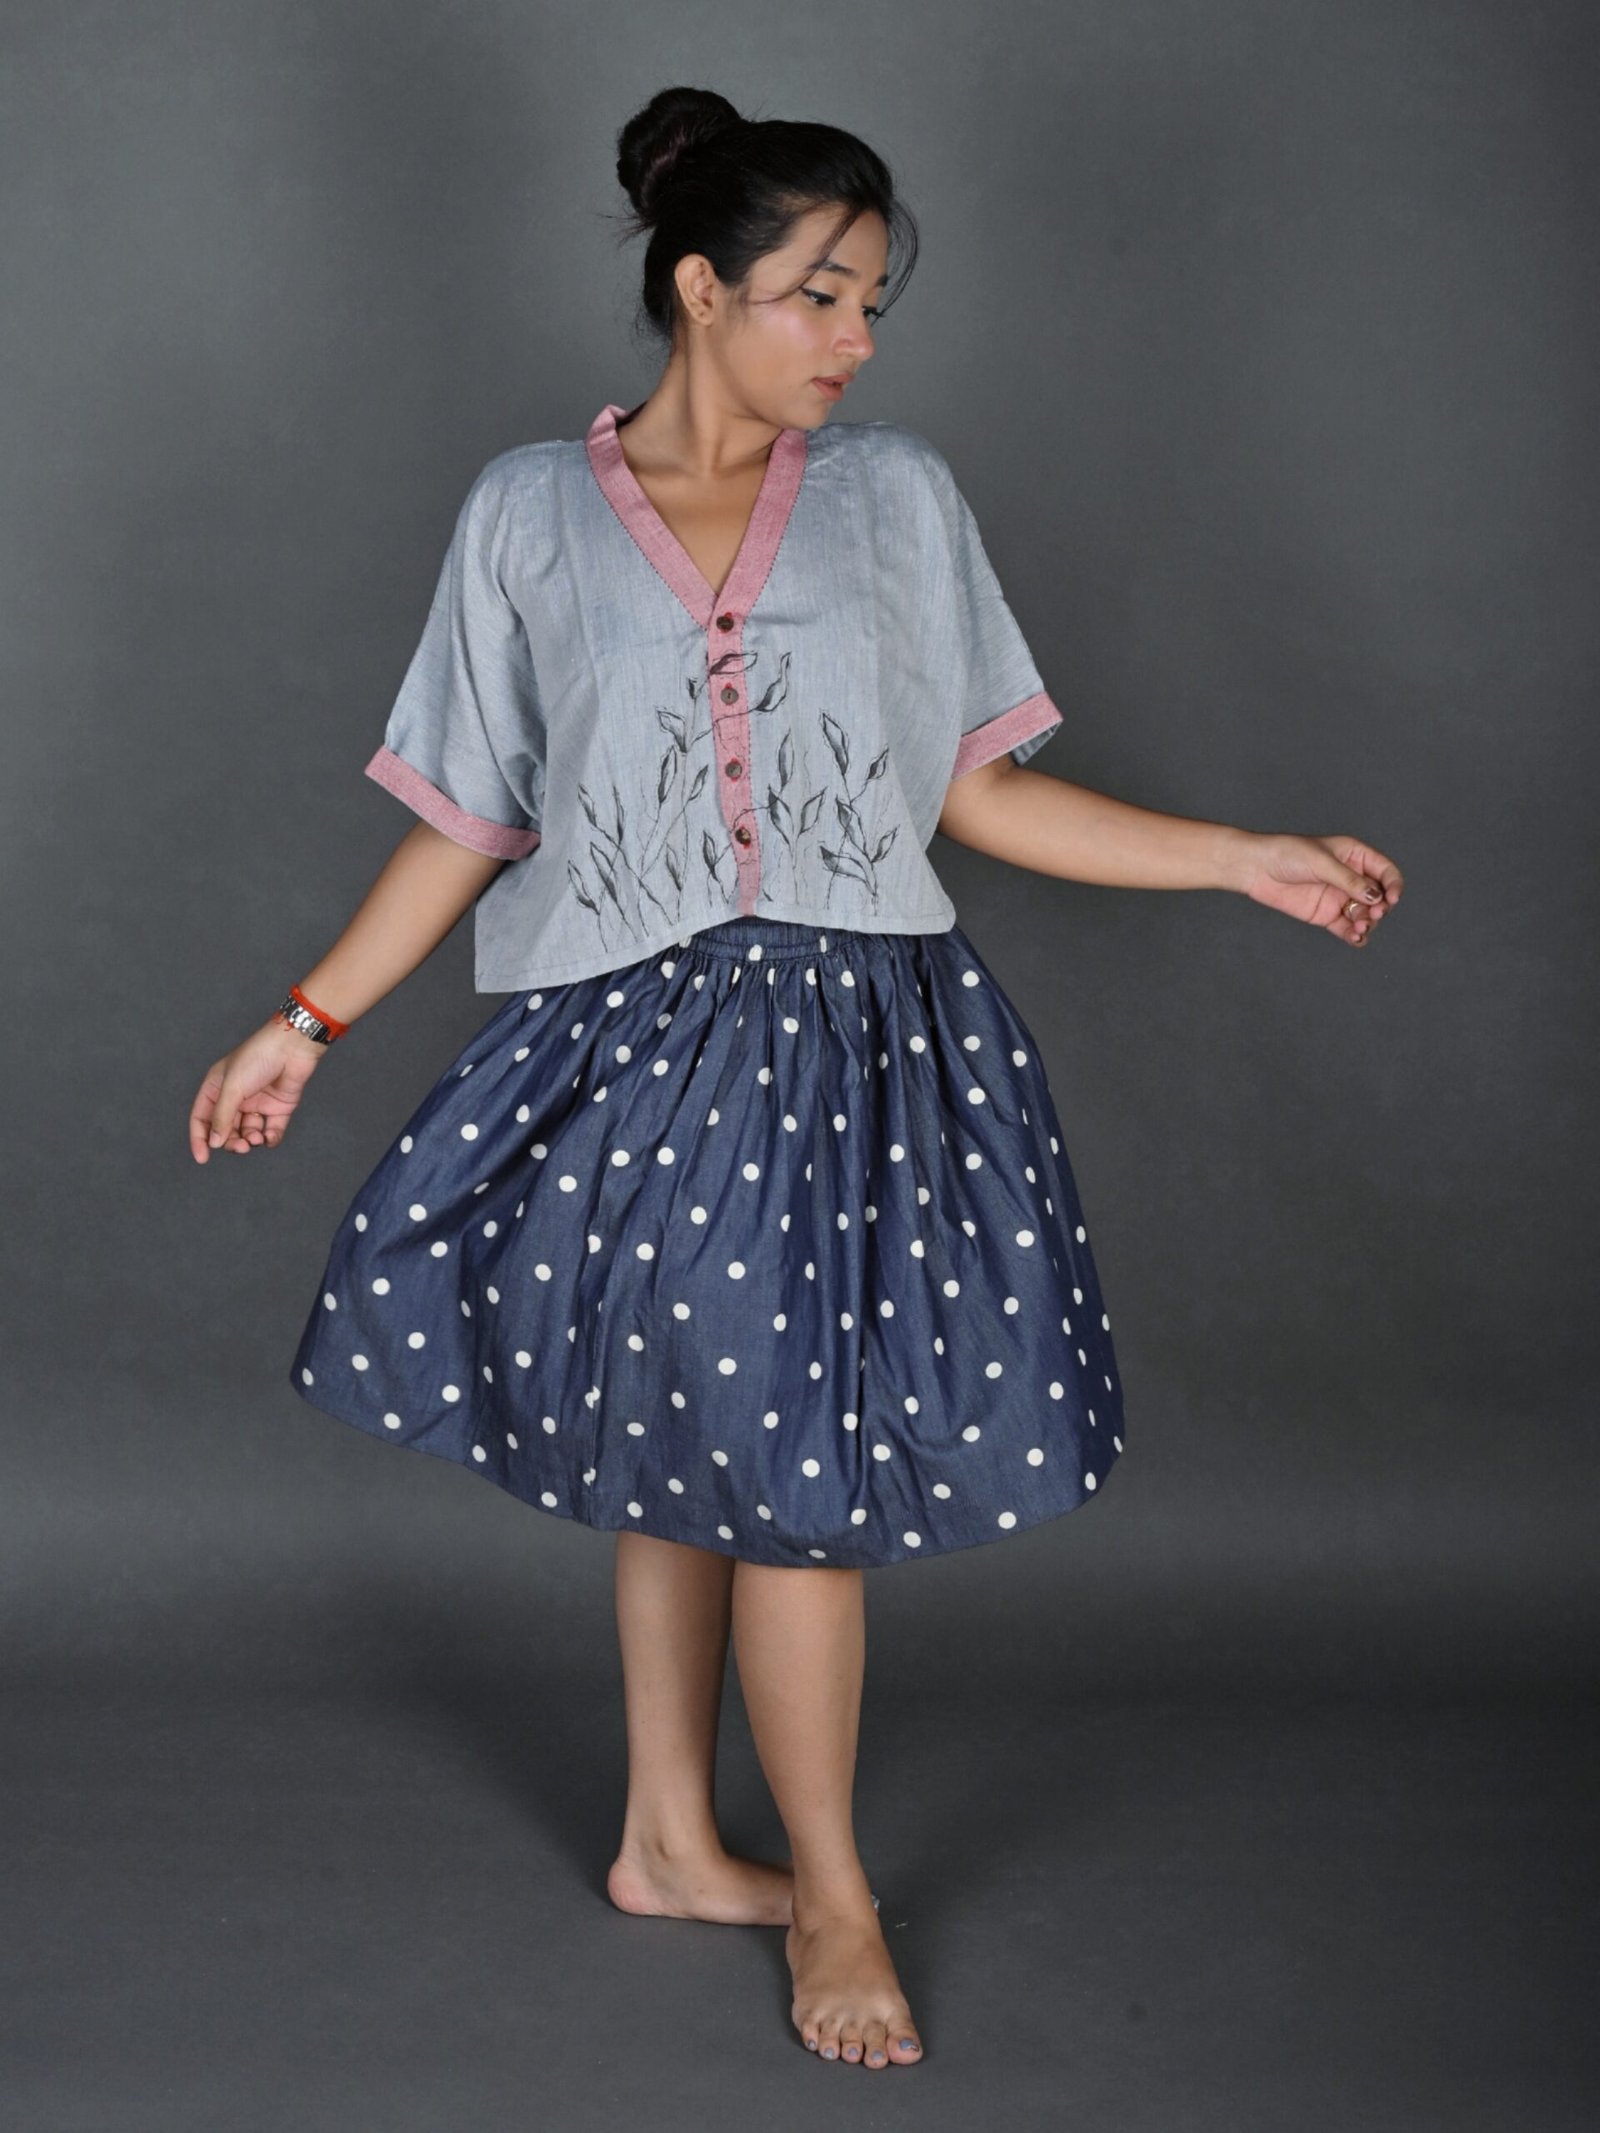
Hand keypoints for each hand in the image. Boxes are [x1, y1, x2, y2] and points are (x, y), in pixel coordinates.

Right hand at [189, 1017, 328, 1161]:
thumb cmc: (258, 1058)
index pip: (201, 1118)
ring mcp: (257, 1103)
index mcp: (216, 1088)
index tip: (203, 1158)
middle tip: (241, 1147)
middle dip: (231, 1142)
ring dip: (250, 1140)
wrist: (292, 1046)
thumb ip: (222, 1116)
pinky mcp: (278, 1107)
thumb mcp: (233, 1088)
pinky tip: (269, 1138)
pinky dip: (270, 1138)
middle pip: (226, 1130)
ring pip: (248, 1132)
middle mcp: (235, 1097)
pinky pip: (271, 1130)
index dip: (200, 1138)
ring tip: (256, 1138)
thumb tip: (213, 1142)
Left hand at [1234, 832, 1403, 946]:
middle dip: (1380, 907)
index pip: (1385, 871)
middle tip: (1373, 914)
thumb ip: (1349, 881)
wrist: (1256, 868)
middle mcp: (1351, 877)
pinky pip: (1346, 928)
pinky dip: (1355, 935)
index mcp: (1355, 856)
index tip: (1392, 899)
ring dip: (1368, 923)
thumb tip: (1376, 897)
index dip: (1393, 885)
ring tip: (1359, 928)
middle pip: (1379, 897)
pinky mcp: (1326, 915)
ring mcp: (1339, 897)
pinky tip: (1356, 939)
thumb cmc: (1287, 854)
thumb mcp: (1322, 863)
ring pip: (1365, 915)